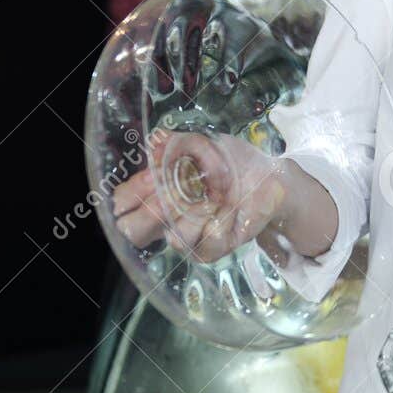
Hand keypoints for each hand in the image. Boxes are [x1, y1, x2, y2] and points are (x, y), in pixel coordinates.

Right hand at [111, 131, 294, 263]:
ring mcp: (189, 237)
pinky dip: (221, 220)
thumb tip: (154, 146)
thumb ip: (174, 143)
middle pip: (134, 232)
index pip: (123, 205)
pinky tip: (229, 208)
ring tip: (214, 195)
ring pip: (174, 238)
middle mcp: (167, 219)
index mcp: (156, 193)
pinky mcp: (212, 249)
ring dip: (195, 212)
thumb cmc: (232, 161)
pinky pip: (207, 242)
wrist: (269, 177)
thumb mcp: (201, 142)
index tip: (152, 177)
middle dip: (151, 212)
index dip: (131, 194)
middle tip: (172, 195)